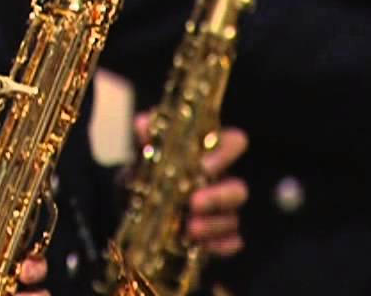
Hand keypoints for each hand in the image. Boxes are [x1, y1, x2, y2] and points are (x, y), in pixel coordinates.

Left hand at [134, 112, 248, 256]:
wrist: (132, 208)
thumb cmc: (145, 175)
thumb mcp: (142, 158)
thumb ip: (147, 142)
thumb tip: (142, 123)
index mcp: (208, 156)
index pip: (234, 143)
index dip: (226, 152)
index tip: (203, 165)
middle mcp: (220, 182)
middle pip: (239, 188)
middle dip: (219, 197)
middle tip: (193, 202)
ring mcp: (221, 212)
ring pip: (234, 217)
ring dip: (214, 224)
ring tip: (189, 228)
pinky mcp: (217, 237)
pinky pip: (231, 242)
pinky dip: (221, 245)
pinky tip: (204, 245)